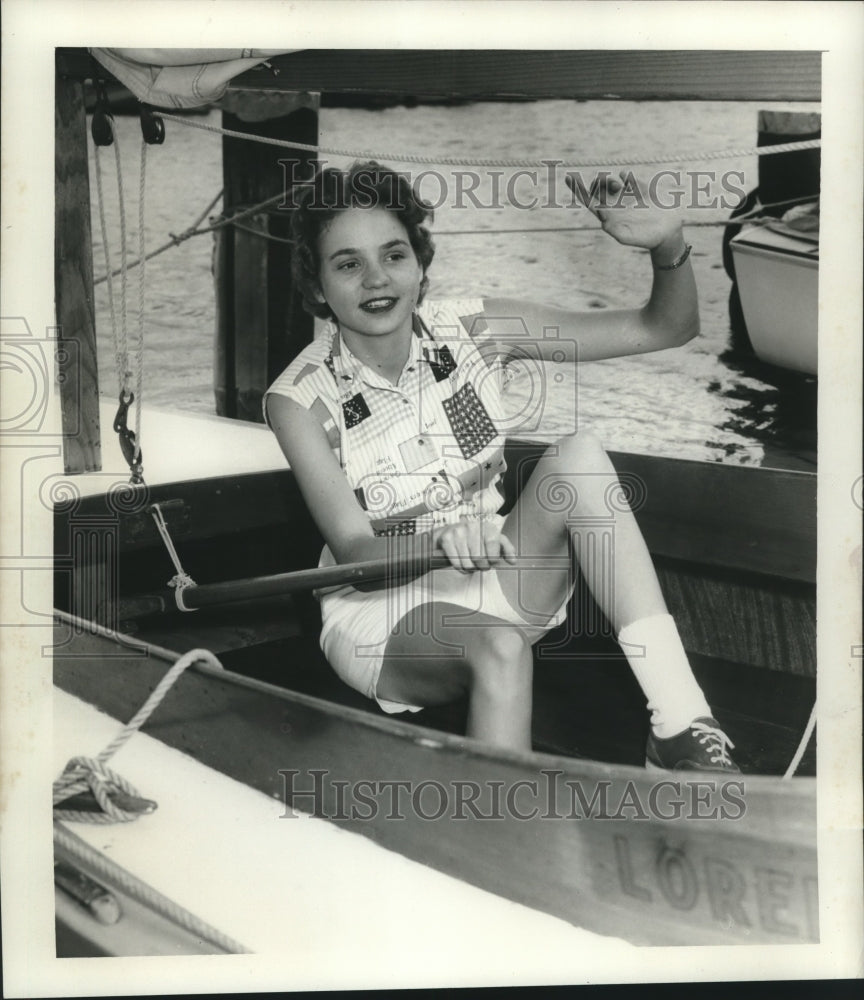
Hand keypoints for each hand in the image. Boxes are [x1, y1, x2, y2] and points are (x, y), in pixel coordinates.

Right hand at [432, 520, 516, 572]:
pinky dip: (461, 568)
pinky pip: (457, 564)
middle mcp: (472, 527)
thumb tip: (513, 561)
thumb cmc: (476, 539)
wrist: (451, 532)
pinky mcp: (447, 539)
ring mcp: (458, 532)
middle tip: (481, 564)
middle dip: (482, 566)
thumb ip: (506, 549)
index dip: (493, 558)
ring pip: (468, 564)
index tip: (492, 562)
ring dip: (471, 568)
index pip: (493, 544)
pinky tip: (462, 562)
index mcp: (487, 527)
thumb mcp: (494, 541)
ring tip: (471, 562)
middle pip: (480, 558)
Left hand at [566, 170, 683, 255]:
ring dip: (609, 180)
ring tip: (618, 185)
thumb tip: (603, 220)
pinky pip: (627, 176)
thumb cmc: (647, 239)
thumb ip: (616, 230)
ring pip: (609, 180)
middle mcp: (614, 204)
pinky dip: (625, 176)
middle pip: (596, 188)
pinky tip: (627, 180)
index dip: (577, 189)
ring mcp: (625, 195)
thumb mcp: (630, 237)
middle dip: (598, 182)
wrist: (667, 233)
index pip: (588, 200)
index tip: (567, 177)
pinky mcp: (639, 188)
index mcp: (607, 215)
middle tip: (611, 187)